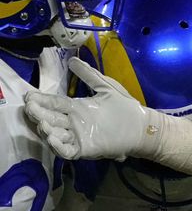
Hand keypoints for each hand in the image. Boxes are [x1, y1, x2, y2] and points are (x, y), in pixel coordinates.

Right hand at [24, 58, 155, 160]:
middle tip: (30, 107)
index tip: (29, 95)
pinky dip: (58, 146)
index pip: (54, 103)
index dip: (42, 100)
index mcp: (76, 108)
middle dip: (39, 113)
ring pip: (56, 134)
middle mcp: (74, 122)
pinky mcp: (85, 149)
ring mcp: (78, 137)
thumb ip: (89, 75)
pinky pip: (67, 150)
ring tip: (42, 123)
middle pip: (51, 118)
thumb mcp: (106, 88)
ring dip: (46, 130)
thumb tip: (73, 60)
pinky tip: (52, 138)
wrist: (142, 127)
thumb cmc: (125, 108)